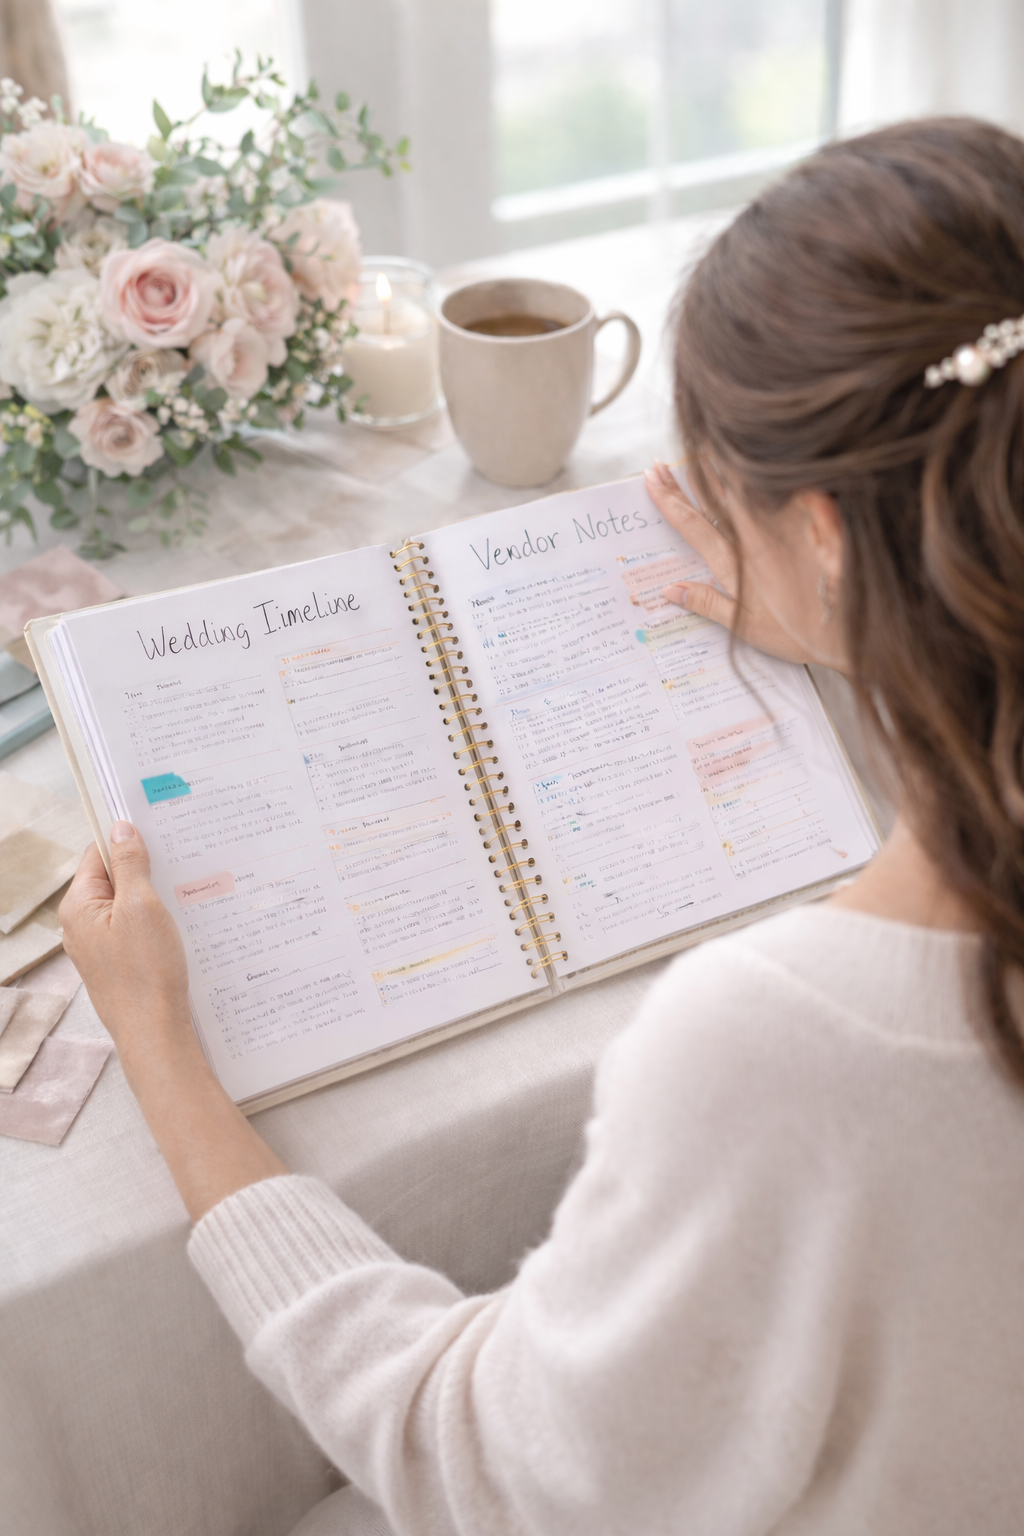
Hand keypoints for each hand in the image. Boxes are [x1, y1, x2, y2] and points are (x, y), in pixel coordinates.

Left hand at [60, 822, 191, 1075]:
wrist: (154, 1031)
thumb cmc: (146, 972)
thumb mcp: (141, 907)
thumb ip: (130, 864)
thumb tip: (122, 829)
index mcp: (78, 905)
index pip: (97, 854)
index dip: (125, 839)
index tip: (156, 828)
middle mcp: (82, 924)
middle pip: (113, 878)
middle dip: (145, 868)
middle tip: (178, 859)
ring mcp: (99, 945)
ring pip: (127, 904)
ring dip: (154, 895)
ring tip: (182, 891)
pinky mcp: (118, 961)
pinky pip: (134, 928)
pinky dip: (155, 920)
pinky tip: (179, 922)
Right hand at [644, 460, 813, 664]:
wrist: (852, 627)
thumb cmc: (802, 633)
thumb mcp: (747, 629)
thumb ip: (708, 604)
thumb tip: (669, 590)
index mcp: (734, 563)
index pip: (693, 525)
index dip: (669, 502)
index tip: (651, 479)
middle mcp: (754, 537)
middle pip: (712, 498)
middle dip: (684, 480)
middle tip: (663, 464)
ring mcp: (782, 524)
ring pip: (743, 487)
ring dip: (719, 468)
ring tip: (701, 451)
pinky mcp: (810, 518)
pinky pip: (780, 490)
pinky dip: (761, 477)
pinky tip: (751, 465)